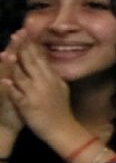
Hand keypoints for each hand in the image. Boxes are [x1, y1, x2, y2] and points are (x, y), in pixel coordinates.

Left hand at [0, 29, 74, 146]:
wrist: (61, 129)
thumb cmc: (60, 109)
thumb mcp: (61, 89)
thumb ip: (52, 75)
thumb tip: (46, 62)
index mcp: (53, 78)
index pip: (41, 57)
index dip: (32, 45)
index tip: (25, 33)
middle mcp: (45, 83)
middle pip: (31, 62)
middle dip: (22, 48)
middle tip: (16, 35)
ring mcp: (36, 93)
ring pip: (22, 75)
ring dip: (14, 64)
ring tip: (5, 54)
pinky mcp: (27, 105)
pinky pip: (17, 94)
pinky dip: (11, 87)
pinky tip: (5, 81)